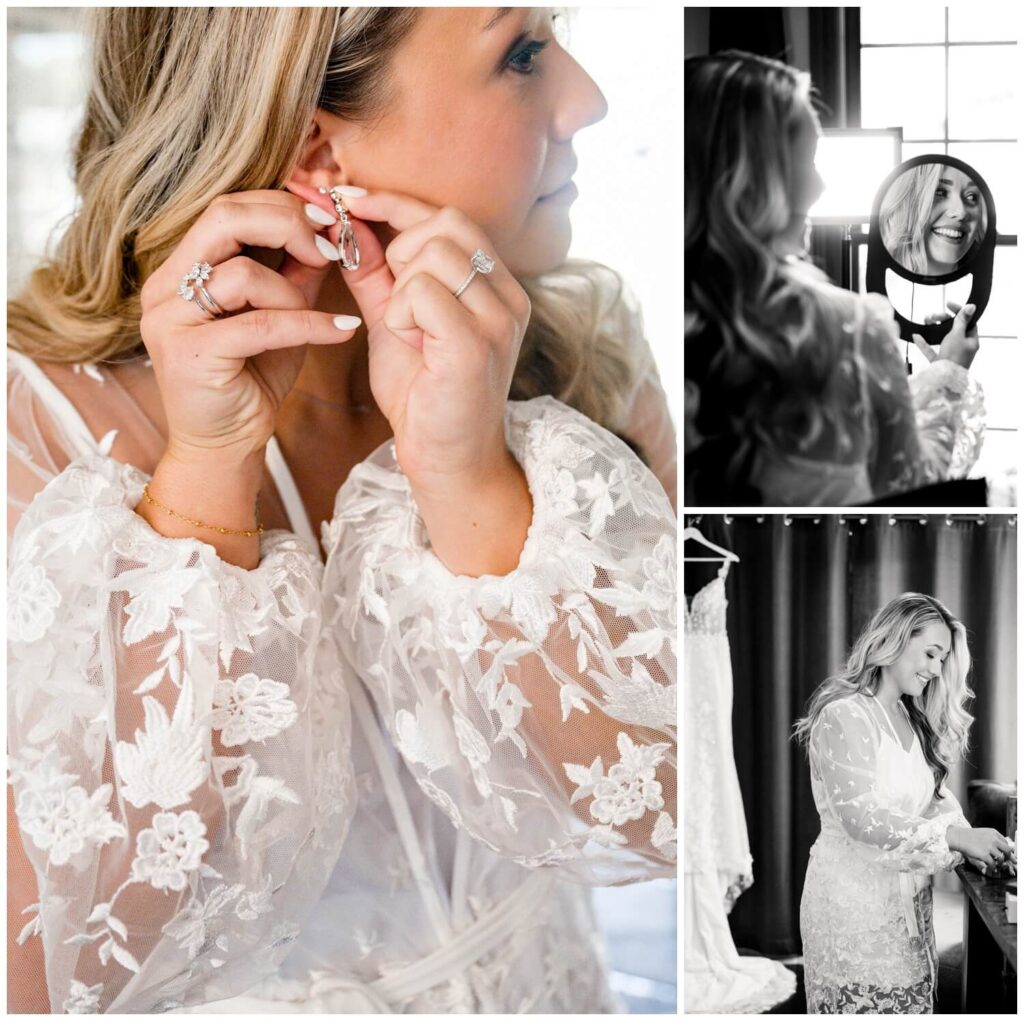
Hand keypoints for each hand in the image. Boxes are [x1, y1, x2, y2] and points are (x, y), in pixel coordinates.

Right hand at [139, 190, 359, 466]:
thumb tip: (328, 232)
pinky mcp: (191, 355)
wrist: (225, 446)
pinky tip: (342, 330)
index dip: (282, 204)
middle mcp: (165, 287)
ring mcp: (170, 320)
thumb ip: (295, 274)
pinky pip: (260, 325)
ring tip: (322, 319)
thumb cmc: (251, 379)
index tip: (328, 220)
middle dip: (288, 223)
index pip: (226, 206)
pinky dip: (309, 325)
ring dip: (295, 292)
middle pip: (224, 217)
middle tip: (330, 246)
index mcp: (181, 268)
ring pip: (243, 274)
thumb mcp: (280, 316)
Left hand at [332, 189, 530, 493]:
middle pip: (447, 223)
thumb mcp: (395, 322)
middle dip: (401, 247)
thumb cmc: (425, 396)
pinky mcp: (476, 344)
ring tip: (407, 329)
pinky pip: (424, 291)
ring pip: (433, 253)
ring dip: (401, 288)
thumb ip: (376, 273)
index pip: (450, 216)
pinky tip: (409, 342)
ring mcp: (498, 319)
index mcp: (497, 286)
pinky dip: (402, 313)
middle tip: (394, 298)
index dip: (394, 202)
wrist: (447, 461)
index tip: (346, 199)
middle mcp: (508, 296)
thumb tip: (347, 222)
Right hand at [911, 301, 978, 370]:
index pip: (968, 321)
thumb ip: (962, 321)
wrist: (944, 380)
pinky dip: (924, 343)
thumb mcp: (958, 335)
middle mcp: (962, 347)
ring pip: (942, 337)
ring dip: (934, 328)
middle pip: (954, 328)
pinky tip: (916, 336)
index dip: (959, 311)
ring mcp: (951, 354)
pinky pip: (931, 350)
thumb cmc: (954, 357)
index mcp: (971, 340)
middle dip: (943, 319)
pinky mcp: (940, 361)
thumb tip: (971, 306)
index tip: (948, 304)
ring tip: (926, 321)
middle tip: (934, 315)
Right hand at [951, 826, 1015, 868]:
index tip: (1005, 853)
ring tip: (996, 864)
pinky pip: (993, 864)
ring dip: (999, 862)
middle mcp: (993, 839)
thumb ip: (992, 839)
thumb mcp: (983, 833)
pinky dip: (992, 867)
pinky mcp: (984, 855)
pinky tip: (991, 867)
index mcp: (993, 833)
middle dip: (1007, 857)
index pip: (1005, 842)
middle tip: (1004, 860)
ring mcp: (989, 847)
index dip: (1005, 849)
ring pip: (1001, 858)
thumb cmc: (968, 836)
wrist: (958, 837)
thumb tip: (1001, 849)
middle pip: (1007, 850)